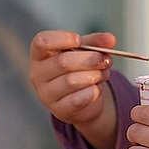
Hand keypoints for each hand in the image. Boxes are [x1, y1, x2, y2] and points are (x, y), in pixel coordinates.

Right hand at [28, 29, 120, 148]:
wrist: (83, 100)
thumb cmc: (78, 70)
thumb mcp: (85, 52)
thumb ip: (96, 42)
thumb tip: (109, 39)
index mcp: (40, 54)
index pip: (42, 42)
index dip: (62, 38)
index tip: (79, 40)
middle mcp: (38, 74)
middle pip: (62, 62)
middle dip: (90, 59)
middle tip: (105, 60)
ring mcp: (46, 94)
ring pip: (71, 81)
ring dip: (94, 76)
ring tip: (103, 74)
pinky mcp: (58, 110)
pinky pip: (76, 100)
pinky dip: (91, 93)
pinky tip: (97, 89)